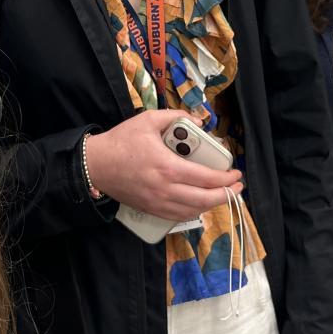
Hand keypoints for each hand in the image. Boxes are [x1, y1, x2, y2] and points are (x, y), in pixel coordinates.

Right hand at [86, 109, 241, 220]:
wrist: (96, 164)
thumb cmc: (121, 141)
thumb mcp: (148, 120)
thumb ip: (175, 117)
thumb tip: (198, 120)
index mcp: (167, 167)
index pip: (206, 178)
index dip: (226, 178)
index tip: (236, 174)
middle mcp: (165, 189)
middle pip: (204, 200)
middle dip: (226, 195)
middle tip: (236, 188)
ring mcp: (157, 203)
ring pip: (193, 211)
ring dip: (212, 205)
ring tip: (222, 195)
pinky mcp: (150, 209)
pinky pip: (179, 216)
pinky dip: (194, 211)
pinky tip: (200, 203)